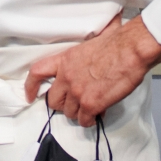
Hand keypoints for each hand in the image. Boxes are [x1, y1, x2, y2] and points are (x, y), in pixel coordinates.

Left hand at [23, 15, 160, 126]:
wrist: (130, 50)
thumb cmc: (117, 42)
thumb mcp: (90, 42)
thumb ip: (83, 51)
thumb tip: (90, 40)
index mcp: (65, 60)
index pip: (37, 72)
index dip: (30, 86)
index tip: (30, 96)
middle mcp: (67, 76)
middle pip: (53, 101)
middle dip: (62, 105)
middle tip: (74, 103)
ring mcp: (77, 91)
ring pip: (69, 113)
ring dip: (78, 113)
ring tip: (89, 108)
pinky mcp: (91, 104)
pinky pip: (84, 120)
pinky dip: (90, 120)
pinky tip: (98, 114)